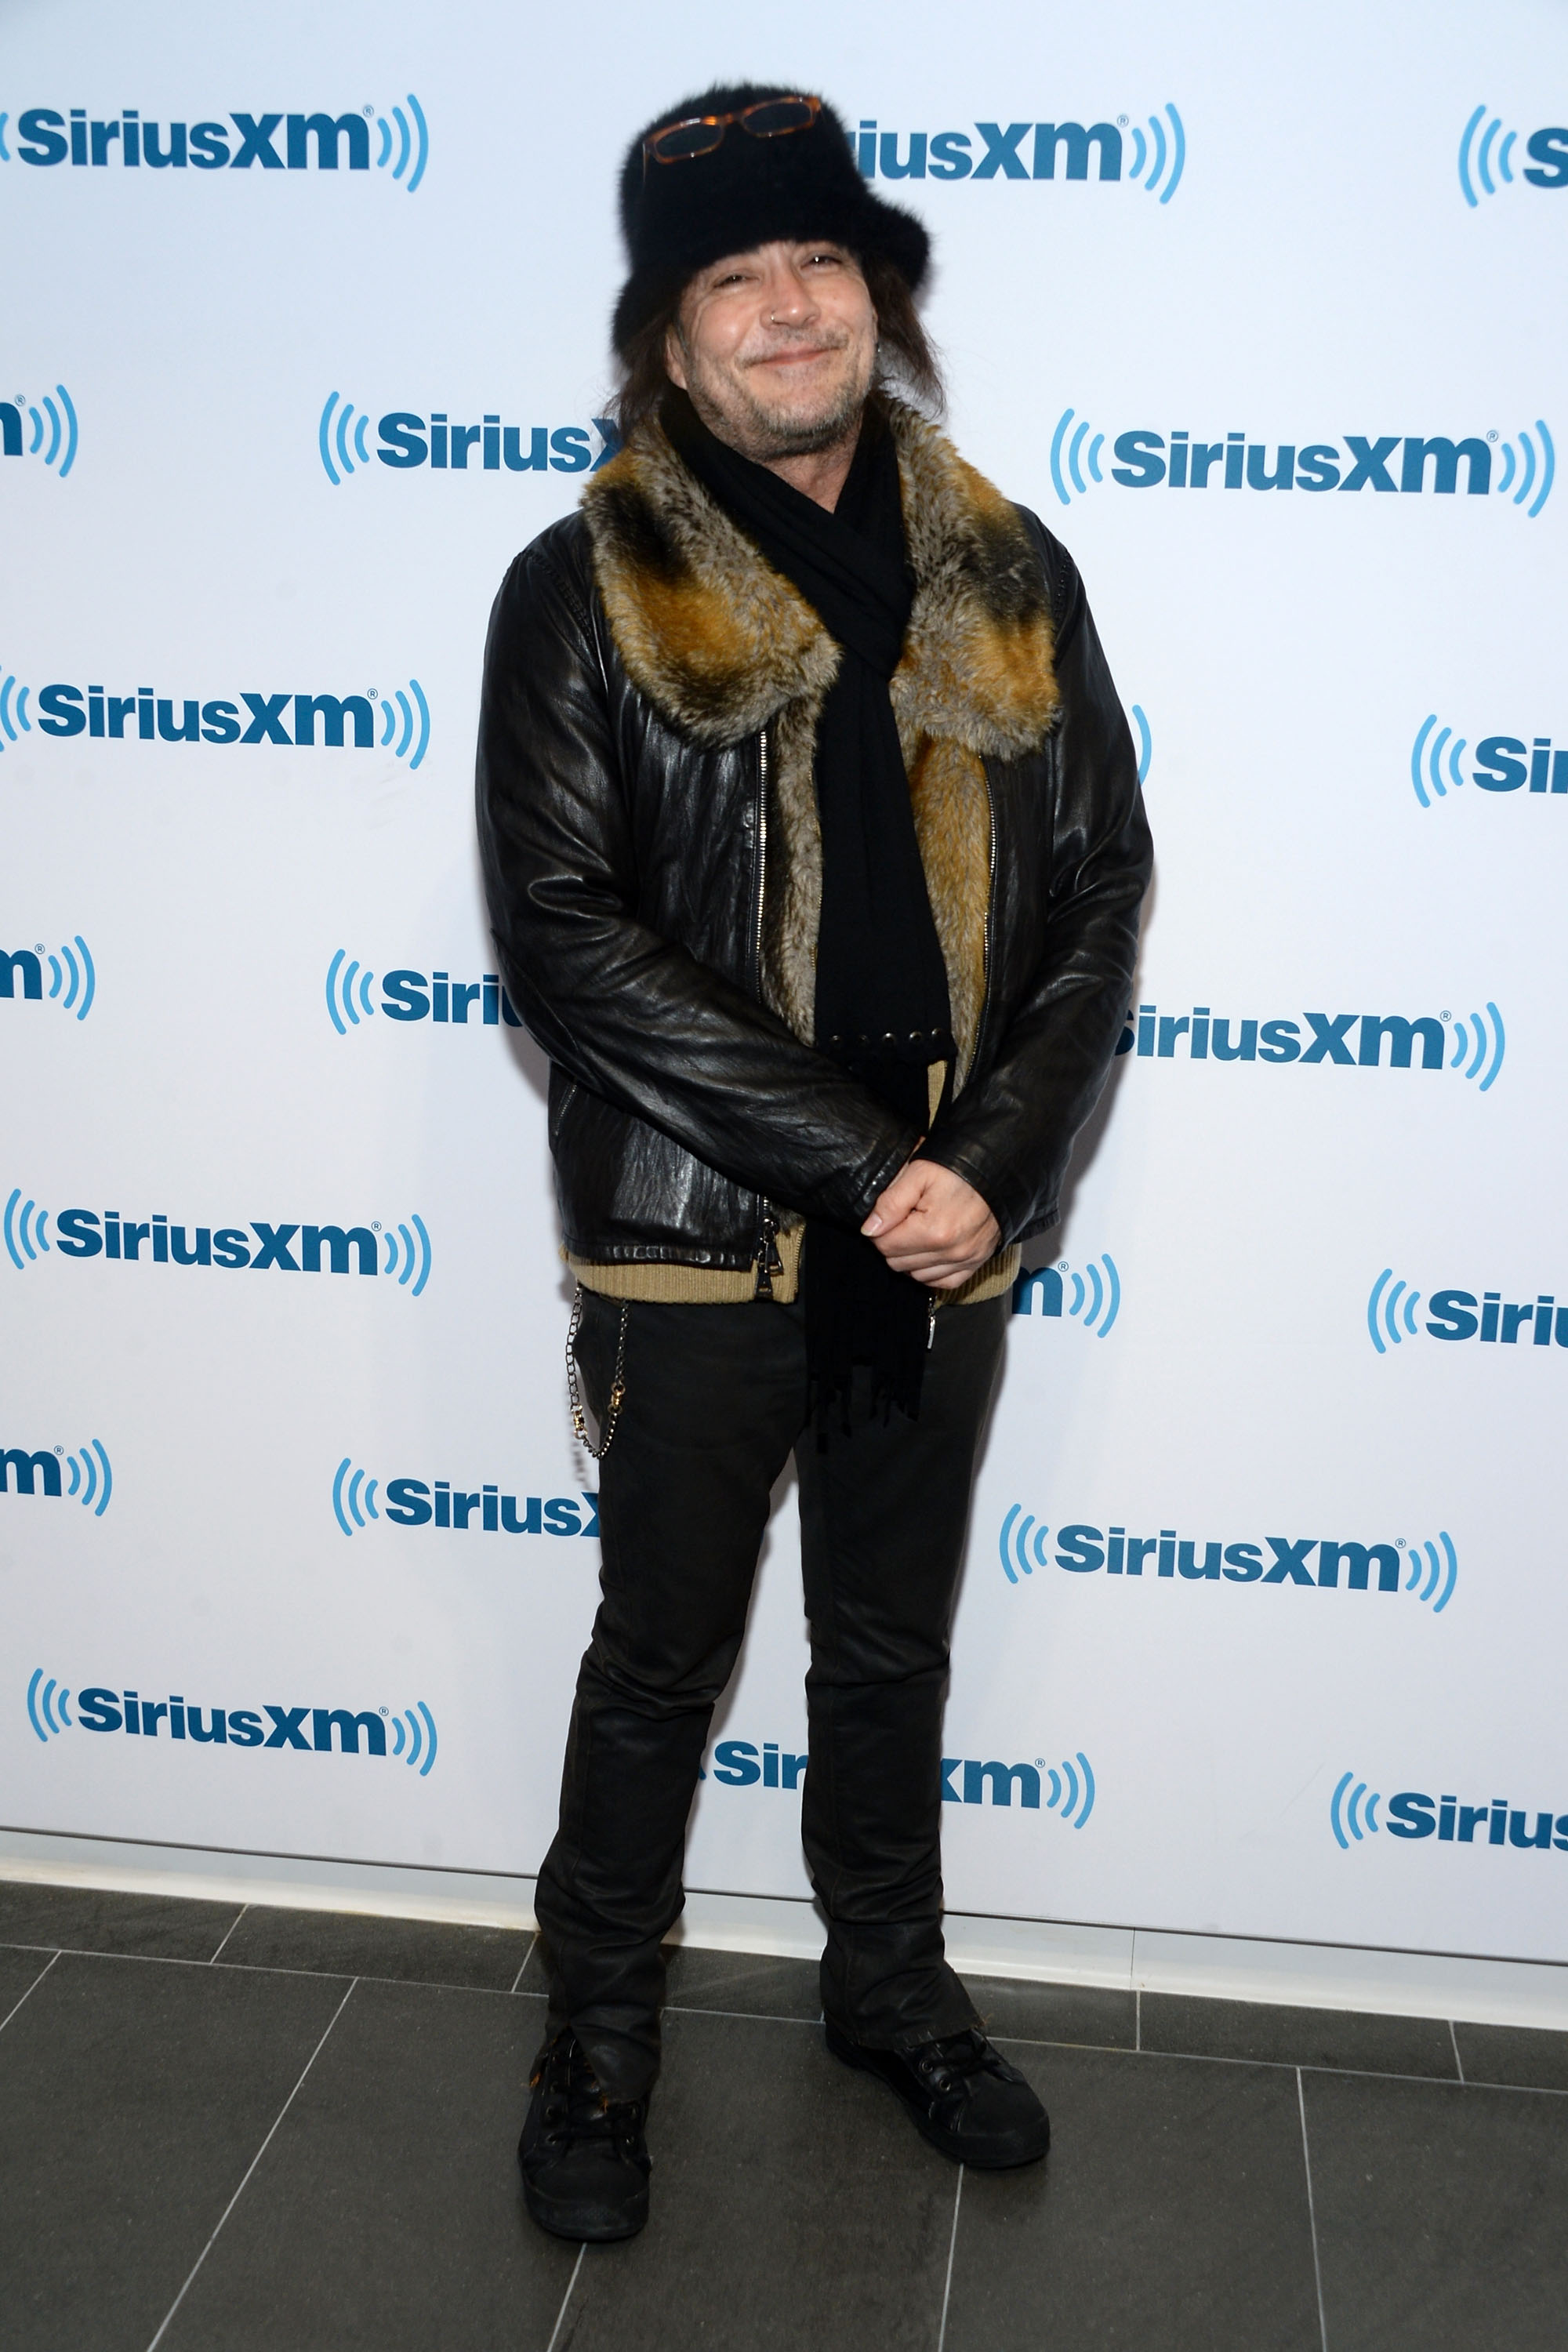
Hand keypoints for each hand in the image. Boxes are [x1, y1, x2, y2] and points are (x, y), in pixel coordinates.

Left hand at [861, 1161, 1001, 1290]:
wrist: (998, 1171)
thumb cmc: (957, 1169)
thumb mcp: (918, 1173)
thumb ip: (890, 1203)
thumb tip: (869, 1230)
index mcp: (933, 1231)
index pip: (885, 1246)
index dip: (880, 1230)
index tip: (889, 1215)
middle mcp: (951, 1252)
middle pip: (898, 1263)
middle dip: (894, 1243)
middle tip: (904, 1220)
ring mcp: (965, 1261)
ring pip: (917, 1276)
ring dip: (911, 1258)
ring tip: (919, 1231)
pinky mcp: (976, 1264)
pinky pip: (943, 1282)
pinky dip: (931, 1271)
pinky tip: (931, 1250)